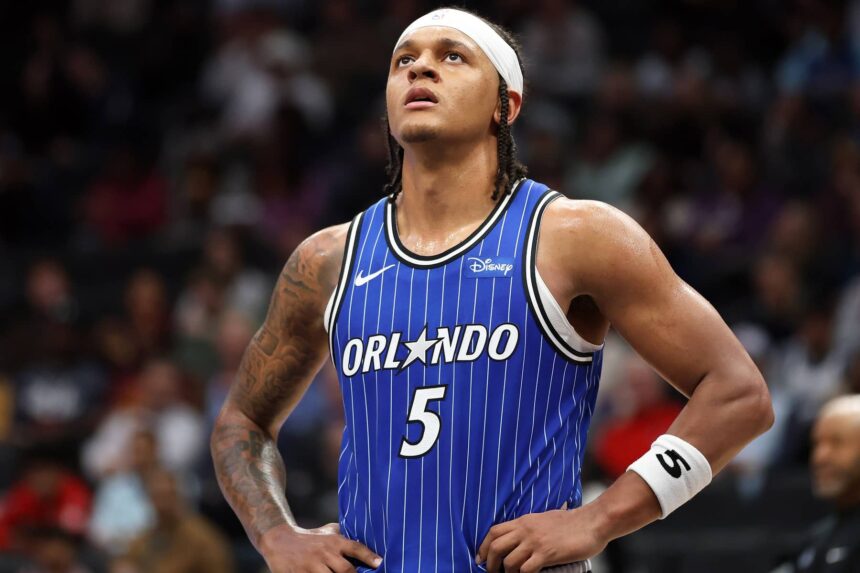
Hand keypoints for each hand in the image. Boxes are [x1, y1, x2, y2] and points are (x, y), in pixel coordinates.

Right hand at [260, 523, 382, 572]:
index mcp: (334, 542)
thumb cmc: (310, 538)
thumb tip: (367, 538)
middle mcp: (324, 553)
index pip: (355, 548)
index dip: (368, 556)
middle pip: (345, 570)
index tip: (380, 563)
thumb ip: (344, 535)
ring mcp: (311, 565)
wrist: (279, 540)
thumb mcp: (327, 532)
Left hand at [476, 507, 607, 572]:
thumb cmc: (572, 522)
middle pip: (496, 547)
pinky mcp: (547, 554)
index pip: (494, 532)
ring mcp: (536, 542)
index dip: (483, 547)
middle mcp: (526, 530)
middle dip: (490, 563)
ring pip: (509, 561)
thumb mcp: (544, 518)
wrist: (592, 522)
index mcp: (524, 521)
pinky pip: (526, 570)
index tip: (481, 559)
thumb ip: (530, 527)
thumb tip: (519, 536)